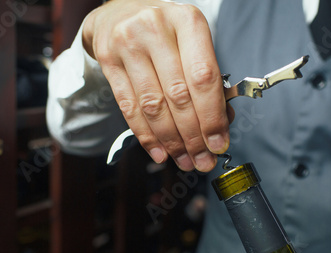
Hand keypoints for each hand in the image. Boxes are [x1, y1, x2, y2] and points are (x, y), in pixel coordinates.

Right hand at [83, 0, 233, 171]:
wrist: (119, 13)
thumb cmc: (165, 32)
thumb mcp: (192, 43)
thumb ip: (207, 79)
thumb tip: (222, 123)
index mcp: (187, 21)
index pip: (203, 77)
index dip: (212, 116)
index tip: (219, 143)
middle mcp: (156, 29)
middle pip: (178, 96)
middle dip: (193, 136)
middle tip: (203, 160)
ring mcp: (128, 44)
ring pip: (153, 106)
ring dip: (172, 142)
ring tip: (185, 160)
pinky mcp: (108, 61)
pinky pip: (129, 108)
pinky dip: (147, 136)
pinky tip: (160, 152)